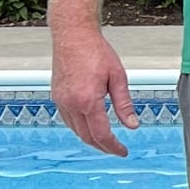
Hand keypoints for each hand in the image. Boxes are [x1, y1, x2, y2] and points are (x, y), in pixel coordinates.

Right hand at [51, 26, 139, 155]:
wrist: (73, 36)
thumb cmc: (96, 51)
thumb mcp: (118, 77)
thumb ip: (124, 104)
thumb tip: (132, 125)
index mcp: (88, 100)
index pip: (101, 134)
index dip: (113, 147)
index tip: (123, 152)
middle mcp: (71, 104)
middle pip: (87, 137)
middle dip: (102, 146)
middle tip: (116, 149)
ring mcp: (61, 102)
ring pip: (76, 131)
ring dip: (91, 139)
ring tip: (106, 140)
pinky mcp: (57, 97)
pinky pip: (68, 121)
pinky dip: (80, 128)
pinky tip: (90, 126)